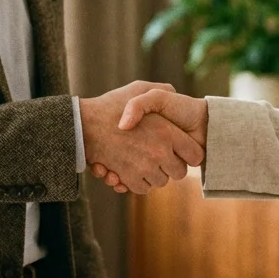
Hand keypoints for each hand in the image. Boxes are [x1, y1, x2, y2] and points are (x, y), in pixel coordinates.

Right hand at [80, 81, 203, 193]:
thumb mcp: (140, 89)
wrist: (83, 124)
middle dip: (170, 167)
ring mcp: (145, 167)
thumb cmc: (111, 105)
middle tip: (160, 157)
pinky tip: (130, 169)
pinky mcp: (130, 179)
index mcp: (167, 132)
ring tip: (142, 160)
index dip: (189, 154)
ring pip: (160, 182)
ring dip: (153, 174)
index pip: (195, 155)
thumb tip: (176, 98)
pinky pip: (143, 188)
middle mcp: (159, 152)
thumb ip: (162, 90)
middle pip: (179, 173)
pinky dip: (137, 182)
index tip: (181, 151)